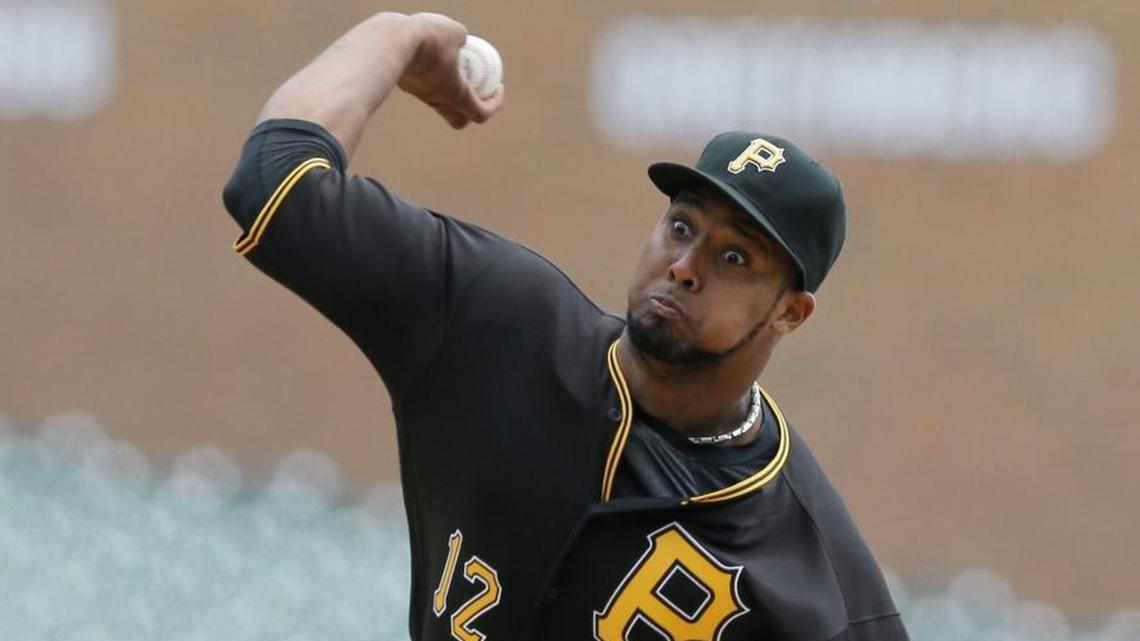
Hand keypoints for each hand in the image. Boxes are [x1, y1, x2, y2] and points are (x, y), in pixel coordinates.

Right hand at [398, 13, 504, 128]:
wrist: (393, 42)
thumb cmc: (430, 39)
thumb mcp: (455, 32)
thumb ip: (462, 38)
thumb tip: (462, 39)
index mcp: (457, 95)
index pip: (480, 114)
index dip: (494, 105)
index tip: (498, 88)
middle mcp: (438, 100)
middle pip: (457, 119)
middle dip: (469, 110)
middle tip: (476, 89)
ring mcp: (420, 94)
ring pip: (438, 100)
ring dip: (449, 90)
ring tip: (451, 65)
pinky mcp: (407, 84)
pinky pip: (424, 85)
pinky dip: (431, 76)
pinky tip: (429, 54)